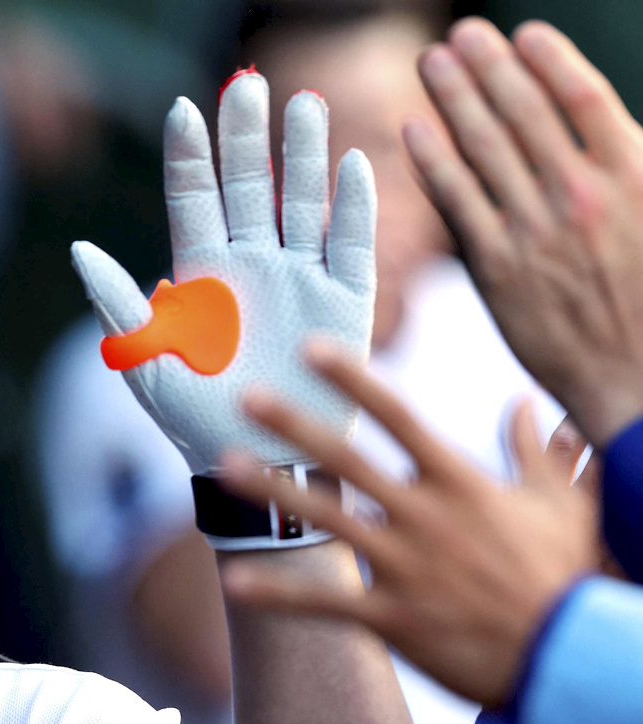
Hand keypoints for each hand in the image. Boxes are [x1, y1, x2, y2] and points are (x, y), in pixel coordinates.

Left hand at [71, 70, 375, 474]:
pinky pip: (351, 246)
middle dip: (246, 137)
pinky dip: (354, 208)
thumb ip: (117, 304)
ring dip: (303, 156)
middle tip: (248, 84)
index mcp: (202, 272)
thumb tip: (79, 250)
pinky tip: (354, 166)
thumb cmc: (194, 420)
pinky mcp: (345, 301)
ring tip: (303, 104)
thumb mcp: (146, 364)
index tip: (182, 109)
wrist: (255, 462)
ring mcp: (300, 276)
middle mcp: (252, 263)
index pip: (194, 199)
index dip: (189, 156)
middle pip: (249, 185)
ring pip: (302, 202)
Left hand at [216, 343, 597, 706]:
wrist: (570, 657)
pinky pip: (323, 603)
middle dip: (296, 425)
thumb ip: (535, 451)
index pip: (399, 418)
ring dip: (274, 493)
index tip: (311, 349)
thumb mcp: (563, 505)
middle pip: (349, 460)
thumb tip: (527, 402)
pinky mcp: (393, 618)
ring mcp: (405, 567)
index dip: (354, 381)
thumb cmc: (568, 577)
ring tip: (223, 468)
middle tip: (247, 397)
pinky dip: (278, 594)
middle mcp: (426, 517)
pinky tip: (235, 582)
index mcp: (461, 484)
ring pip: (326, 520)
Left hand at [407, 18, 642, 446]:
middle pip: (523, 111)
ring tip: (432, 61)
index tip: (521, 32)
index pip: (582, 97)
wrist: (636, 378)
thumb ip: (629, 164)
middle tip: (460, 34)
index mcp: (634, 174)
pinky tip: (415, 129)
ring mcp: (534, 230)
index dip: (547, 59)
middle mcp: (581, 194)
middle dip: (488, 66)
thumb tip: (605, 128)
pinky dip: (433, 161)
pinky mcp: (497, 268)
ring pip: (484, 147)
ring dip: (454, 97)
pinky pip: (457, 202)